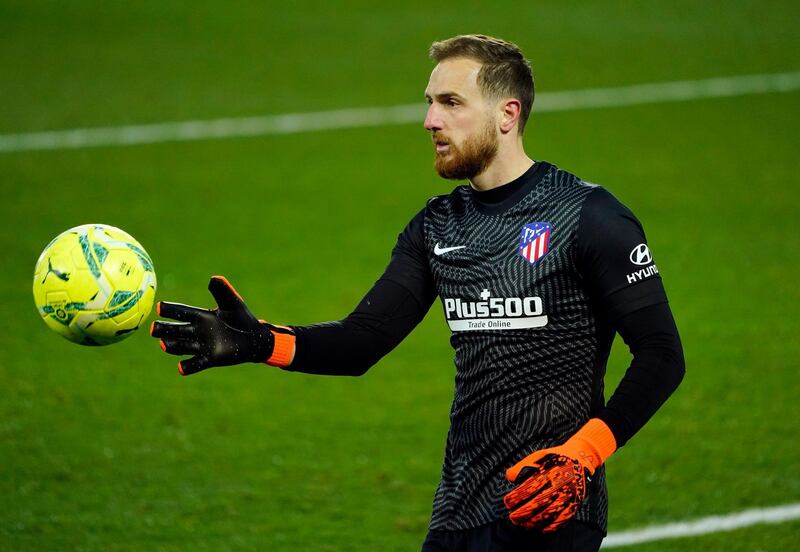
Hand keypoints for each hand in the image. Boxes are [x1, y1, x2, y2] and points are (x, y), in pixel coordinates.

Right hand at [150, 275, 294, 374]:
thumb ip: (223, 291)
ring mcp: (202, 346)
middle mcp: (198, 331)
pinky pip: (196, 364)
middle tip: (154, 328)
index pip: (182, 312)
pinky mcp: (210, 359)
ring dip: (173, 346)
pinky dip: (188, 366)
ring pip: (182, 346)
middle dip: (165, 329)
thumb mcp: (232, 303)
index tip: (159, 307)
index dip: (171, 310)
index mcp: (201, 316)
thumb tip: (213, 278)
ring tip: (163, 343)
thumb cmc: (241, 318)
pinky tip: (181, 368)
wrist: (255, 337)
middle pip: (176, 330)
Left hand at [503, 418, 616, 531]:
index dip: (517, 497)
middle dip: (523, 512)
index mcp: (549, 471)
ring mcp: (569, 494)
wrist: (581, 458)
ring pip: (550, 512)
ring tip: (524, 525)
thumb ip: (523, 466)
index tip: (507, 503)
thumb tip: (509, 477)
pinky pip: (565, 517)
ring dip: (535, 521)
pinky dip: (553, 526)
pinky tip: (543, 529)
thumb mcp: (539, 455)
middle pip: (539, 502)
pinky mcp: (576, 502)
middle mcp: (559, 484)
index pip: (529, 487)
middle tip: (512, 518)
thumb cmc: (555, 457)